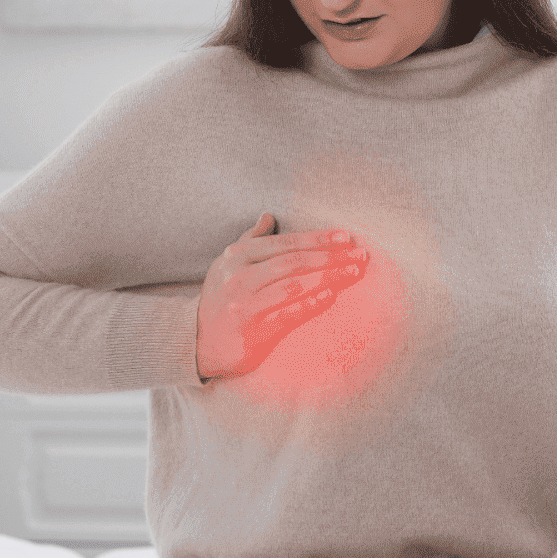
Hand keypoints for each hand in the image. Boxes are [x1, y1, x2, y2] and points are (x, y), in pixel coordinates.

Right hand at [195, 213, 369, 381]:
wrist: (195, 341)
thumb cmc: (219, 298)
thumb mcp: (225, 264)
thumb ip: (249, 240)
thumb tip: (268, 215)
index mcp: (237, 257)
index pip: (285, 243)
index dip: (318, 239)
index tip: (346, 238)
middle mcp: (240, 278)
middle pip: (294, 262)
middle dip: (330, 257)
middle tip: (361, 255)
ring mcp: (246, 305)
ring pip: (294, 286)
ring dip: (328, 277)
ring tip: (354, 272)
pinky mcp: (254, 331)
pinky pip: (287, 314)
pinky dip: (310, 304)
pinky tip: (331, 296)